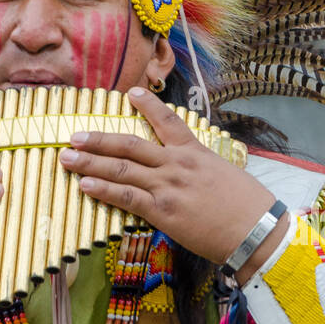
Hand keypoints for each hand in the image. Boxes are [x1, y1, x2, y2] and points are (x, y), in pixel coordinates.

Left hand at [61, 87, 277, 267]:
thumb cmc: (249, 206)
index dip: (147, 104)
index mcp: (195, 152)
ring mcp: (168, 186)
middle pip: (129, 144)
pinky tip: (84, 185)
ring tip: (67, 158)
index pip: (168, 120)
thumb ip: (202, 168)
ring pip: (120, 169)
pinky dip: (102, 190)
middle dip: (98, 139)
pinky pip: (125, 197)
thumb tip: (190, 168)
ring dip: (90, 163)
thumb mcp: (226, 174)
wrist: (257, 230)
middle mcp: (177, 164)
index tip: (130, 93)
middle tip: (74, 136)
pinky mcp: (163, 211)